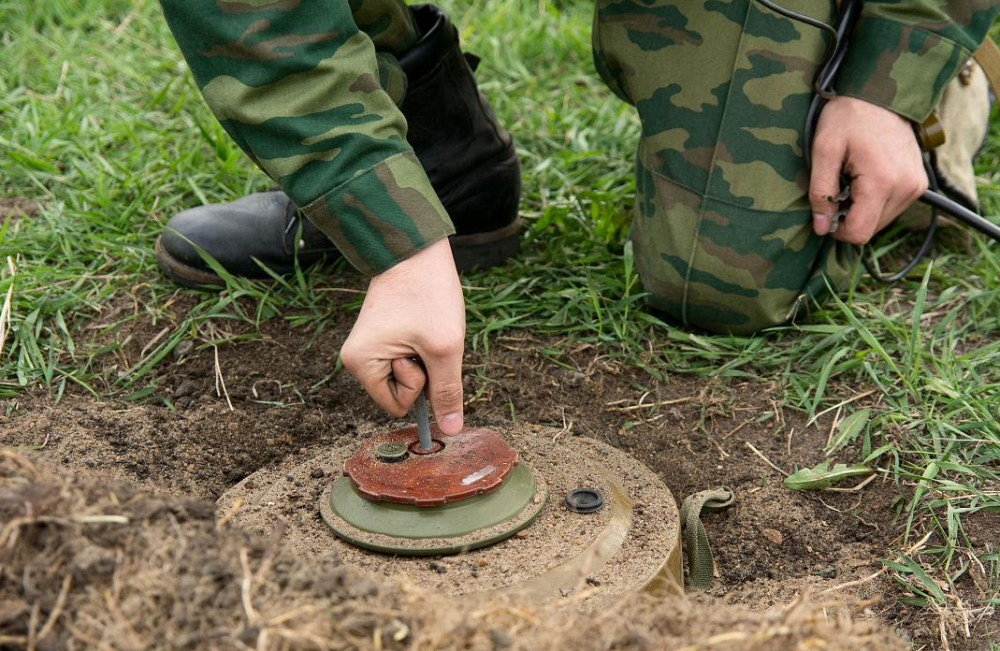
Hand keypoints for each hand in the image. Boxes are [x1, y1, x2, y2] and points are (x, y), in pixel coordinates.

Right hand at [340, 238, 465, 434]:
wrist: (414, 247)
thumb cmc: (428, 294)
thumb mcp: (445, 348)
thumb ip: (448, 392)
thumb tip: (451, 430)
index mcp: (361, 365)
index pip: (397, 407)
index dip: (419, 388)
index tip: (422, 352)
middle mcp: (356, 359)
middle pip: (400, 392)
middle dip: (423, 370)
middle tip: (424, 335)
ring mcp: (367, 346)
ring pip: (406, 375)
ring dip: (424, 357)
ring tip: (423, 326)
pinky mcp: (379, 336)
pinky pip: (406, 358)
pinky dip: (421, 346)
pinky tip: (421, 322)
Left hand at [809, 96, 927, 244]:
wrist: (881, 94)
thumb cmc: (848, 117)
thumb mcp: (824, 151)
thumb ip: (821, 193)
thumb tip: (821, 228)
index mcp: (882, 182)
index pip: (859, 233)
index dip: (836, 229)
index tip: (826, 208)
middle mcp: (906, 188)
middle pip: (870, 229)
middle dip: (848, 216)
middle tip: (838, 187)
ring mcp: (916, 186)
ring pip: (881, 221)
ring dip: (861, 209)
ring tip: (852, 179)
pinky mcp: (919, 183)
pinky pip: (891, 208)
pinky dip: (874, 201)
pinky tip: (865, 178)